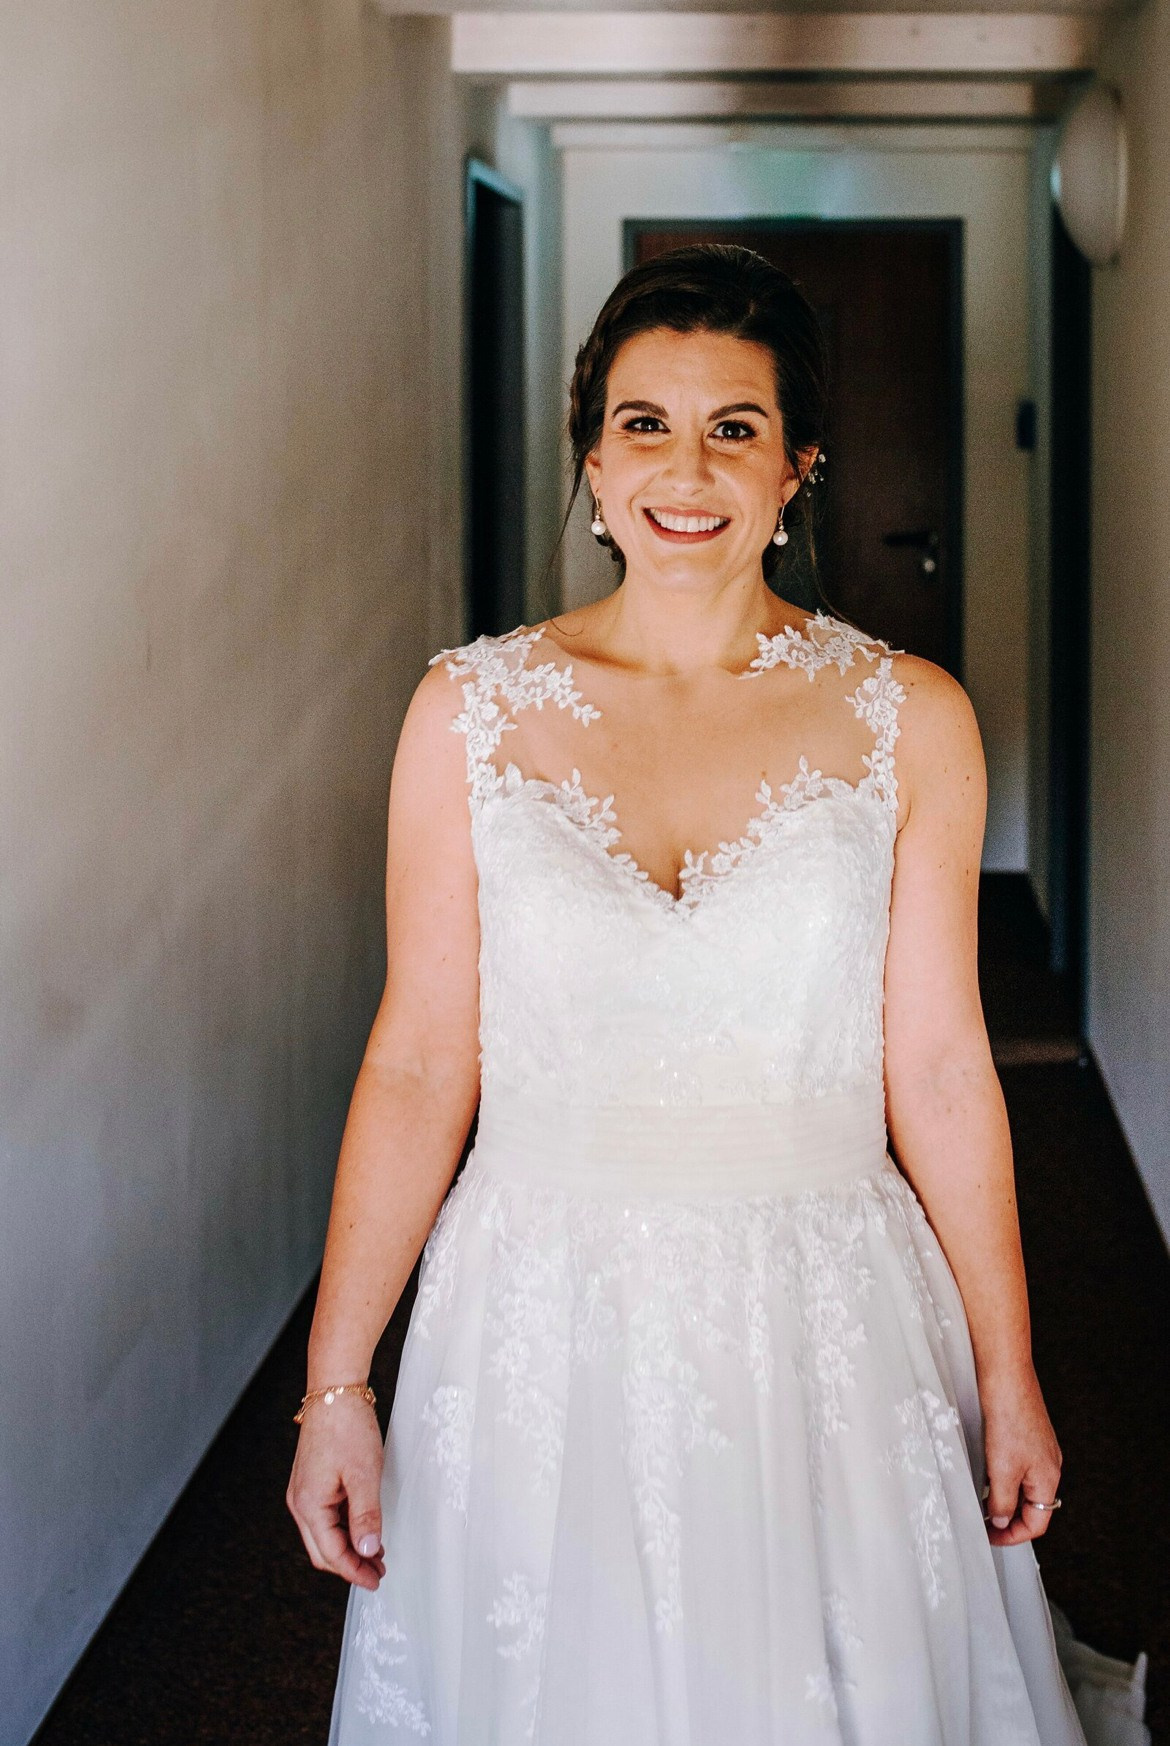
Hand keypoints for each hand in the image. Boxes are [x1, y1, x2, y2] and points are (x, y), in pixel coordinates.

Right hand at [286, 1397, 386, 1590]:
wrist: (335, 1392)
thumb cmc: (347, 1427)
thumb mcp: (365, 1474)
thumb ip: (366, 1516)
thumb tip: (368, 1552)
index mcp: (309, 1505)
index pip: (331, 1554)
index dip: (354, 1571)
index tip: (375, 1581)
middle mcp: (300, 1502)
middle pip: (323, 1550)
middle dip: (350, 1565)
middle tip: (378, 1572)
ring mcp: (304, 1491)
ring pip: (324, 1534)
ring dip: (349, 1547)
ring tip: (376, 1554)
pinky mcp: (312, 1482)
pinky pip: (326, 1516)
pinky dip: (345, 1528)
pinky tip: (364, 1528)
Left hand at [979, 1365, 1062, 1546]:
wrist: (1005, 1375)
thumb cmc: (1009, 1418)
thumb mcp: (1002, 1469)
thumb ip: (1003, 1501)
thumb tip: (1002, 1523)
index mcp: (1048, 1479)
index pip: (1037, 1523)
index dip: (1013, 1536)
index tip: (989, 1536)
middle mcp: (1048, 1465)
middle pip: (1031, 1506)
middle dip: (1007, 1517)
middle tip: (981, 1520)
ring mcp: (1038, 1449)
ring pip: (1022, 1485)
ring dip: (1002, 1496)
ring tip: (979, 1498)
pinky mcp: (1026, 1434)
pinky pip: (1017, 1466)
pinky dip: (1001, 1475)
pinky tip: (984, 1470)